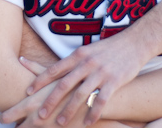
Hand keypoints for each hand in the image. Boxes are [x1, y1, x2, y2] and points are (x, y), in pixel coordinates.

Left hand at [21, 34, 147, 125]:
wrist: (134, 43)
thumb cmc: (108, 49)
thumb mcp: (88, 51)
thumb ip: (73, 62)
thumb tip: (56, 72)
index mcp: (77, 55)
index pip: (54, 69)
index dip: (40, 81)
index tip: (27, 91)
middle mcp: (86, 63)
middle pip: (64, 84)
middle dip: (50, 101)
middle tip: (39, 115)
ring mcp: (100, 72)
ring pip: (80, 95)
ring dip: (69, 110)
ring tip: (60, 123)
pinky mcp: (114, 81)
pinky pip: (101, 100)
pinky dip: (93, 113)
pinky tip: (87, 123)